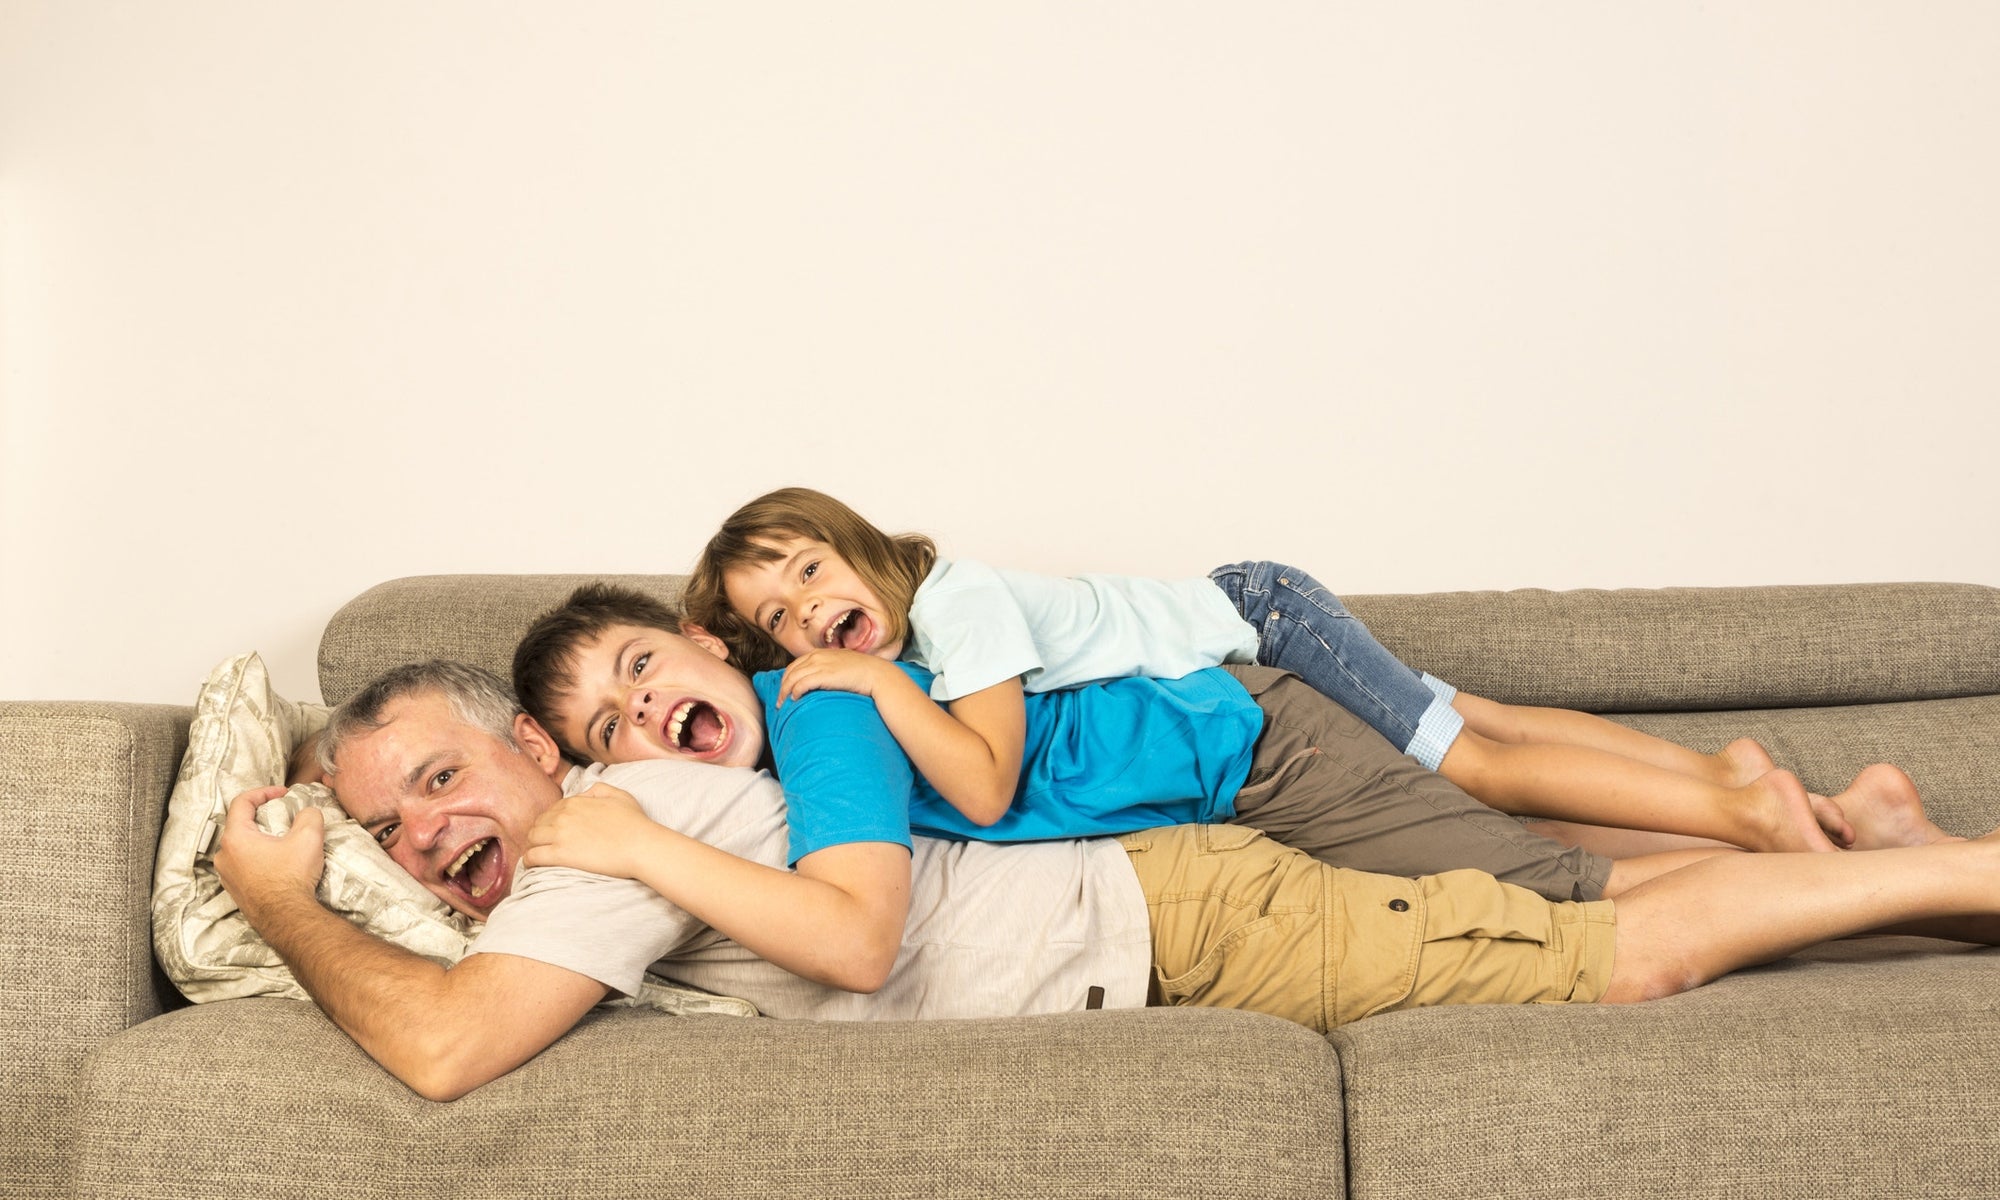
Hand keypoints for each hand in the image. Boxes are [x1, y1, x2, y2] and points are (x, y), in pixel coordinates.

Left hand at [214, 785, 326, 917]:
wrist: (287, 918)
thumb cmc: (292, 877)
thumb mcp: (309, 837)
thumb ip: (309, 815)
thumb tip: (307, 813)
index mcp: (236, 838)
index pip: (242, 802)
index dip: (264, 792)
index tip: (283, 794)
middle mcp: (224, 855)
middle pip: (240, 824)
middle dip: (263, 816)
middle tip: (285, 816)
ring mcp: (227, 875)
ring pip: (241, 846)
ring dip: (260, 838)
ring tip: (283, 840)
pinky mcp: (235, 890)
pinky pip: (243, 864)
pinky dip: (258, 857)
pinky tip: (277, 863)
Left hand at [522, 782, 651, 878]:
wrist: (640, 846)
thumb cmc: (635, 823)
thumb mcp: (620, 795)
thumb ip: (599, 789)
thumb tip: (585, 793)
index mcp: (576, 802)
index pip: (552, 810)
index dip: (552, 822)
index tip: (556, 832)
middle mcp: (564, 815)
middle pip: (538, 823)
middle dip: (540, 833)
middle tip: (545, 845)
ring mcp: (560, 835)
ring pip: (531, 838)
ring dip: (532, 845)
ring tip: (538, 854)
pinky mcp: (560, 854)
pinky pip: (532, 856)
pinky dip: (529, 859)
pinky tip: (533, 864)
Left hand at [776, 648, 904, 705]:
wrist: (877, 675)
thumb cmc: (863, 673)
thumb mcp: (843, 665)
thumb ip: (830, 668)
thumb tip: (823, 681)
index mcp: (820, 653)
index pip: (796, 664)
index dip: (787, 678)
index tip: (785, 690)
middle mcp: (817, 657)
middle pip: (791, 671)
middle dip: (782, 686)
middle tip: (780, 701)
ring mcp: (820, 665)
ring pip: (793, 678)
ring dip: (785, 692)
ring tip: (783, 704)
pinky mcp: (824, 676)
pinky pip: (801, 683)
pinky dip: (795, 691)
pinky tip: (795, 699)